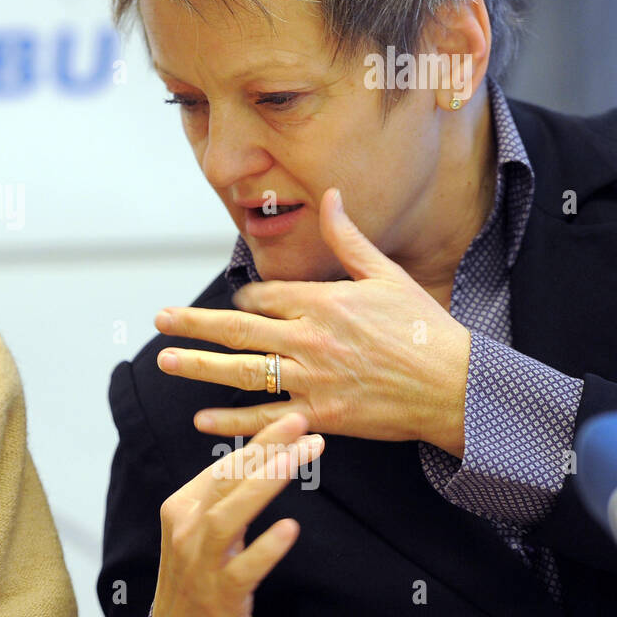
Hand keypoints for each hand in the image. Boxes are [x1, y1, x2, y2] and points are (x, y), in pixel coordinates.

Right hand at [152, 412, 323, 616]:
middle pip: (227, 480)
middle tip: (302, 424)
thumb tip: (260, 459)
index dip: (259, 440)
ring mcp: (201, 562)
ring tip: (297, 460)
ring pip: (231, 515)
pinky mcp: (220, 595)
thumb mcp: (201, 532)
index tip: (292, 421)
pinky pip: (244, 567)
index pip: (223, 465)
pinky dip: (265, 547)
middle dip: (266, 448)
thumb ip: (224, 500)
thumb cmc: (198, 580)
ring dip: (265, 484)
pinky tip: (290, 529)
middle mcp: (187, 528)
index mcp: (182, 507)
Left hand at [155, 188, 471, 455]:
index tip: (235, 305)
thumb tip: (331, 195)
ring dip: (199, 366)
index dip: (242, 300)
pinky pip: (265, 418)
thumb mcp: (386, 275)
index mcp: (323, 302)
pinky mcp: (320, 416)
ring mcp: (312, 379)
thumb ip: (348, 238)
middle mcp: (310, 339)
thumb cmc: (425, 330)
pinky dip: (231, 421)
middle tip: (159, 321)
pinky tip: (201, 418)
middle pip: (238, 329)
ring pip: (243, 371)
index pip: (263, 297)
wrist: (457, 388)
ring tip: (165, 361)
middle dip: (194, 324)